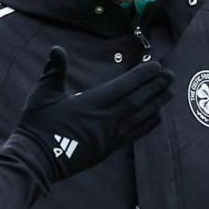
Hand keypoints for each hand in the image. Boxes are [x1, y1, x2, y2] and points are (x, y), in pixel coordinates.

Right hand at [14, 47, 174, 181]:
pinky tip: (156, 118)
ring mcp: (109, 135)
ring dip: (157, 103)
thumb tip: (57, 49)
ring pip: (140, 117)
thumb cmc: (37, 125)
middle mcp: (106, 118)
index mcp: (92, 102)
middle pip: (138, 99)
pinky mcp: (108, 149)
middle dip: (156, 86)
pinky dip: (148, 125)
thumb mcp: (42, 95)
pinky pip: (134, 134)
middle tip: (171, 75)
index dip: (143, 75)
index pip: (124, 85)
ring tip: (169, 93)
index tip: (156, 66)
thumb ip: (53, 71)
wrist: (37, 159)